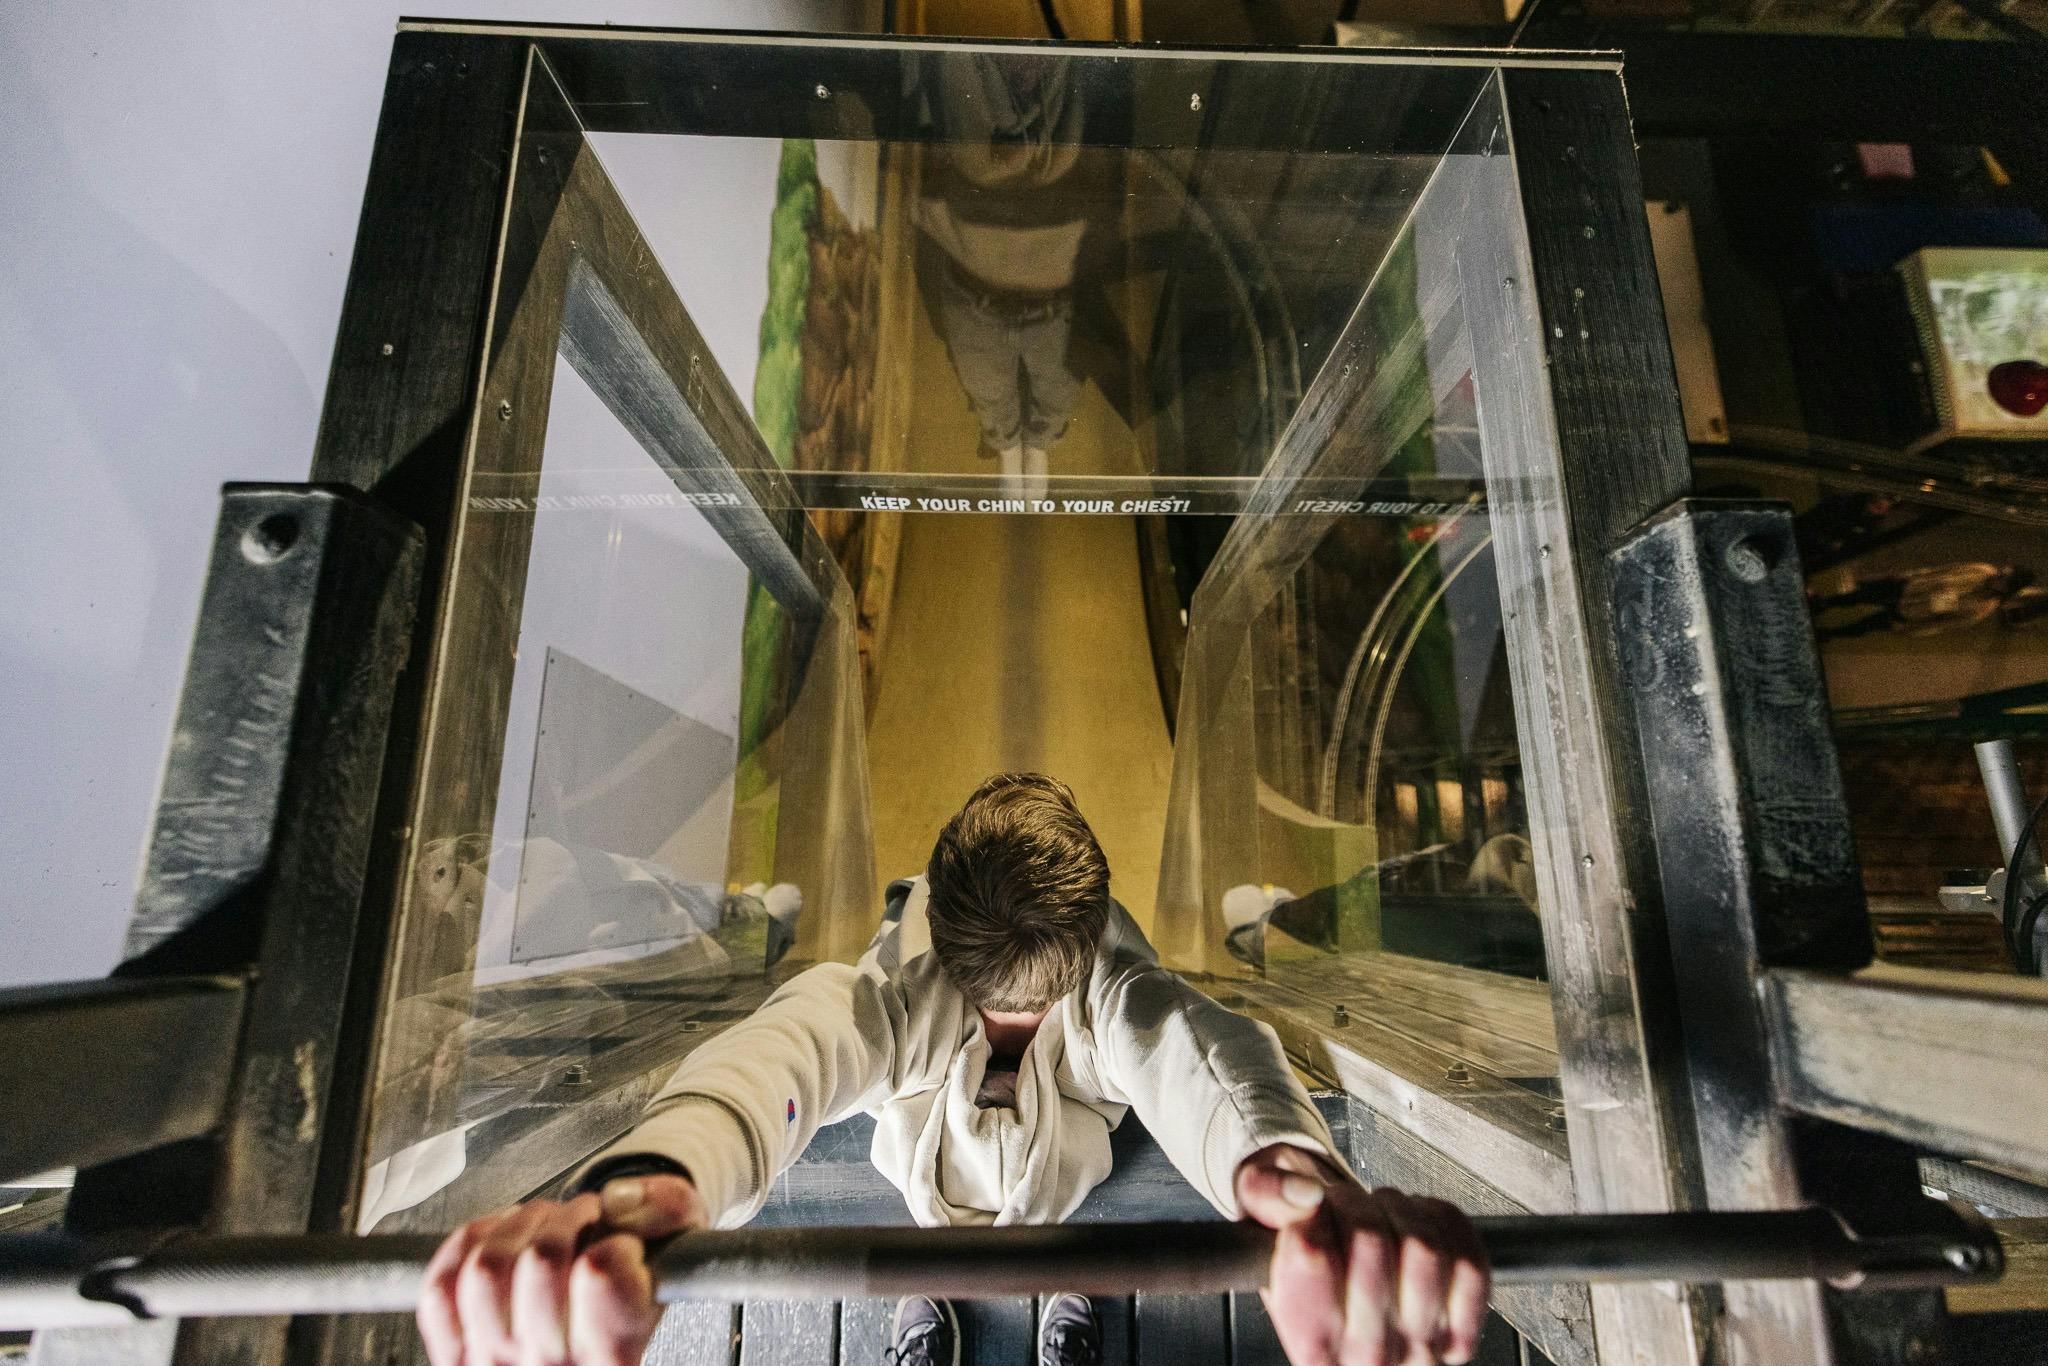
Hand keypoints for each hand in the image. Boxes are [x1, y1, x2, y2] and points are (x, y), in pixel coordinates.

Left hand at [418, 1173, 704, 1365]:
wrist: (601, 1327)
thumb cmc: (637, 1292)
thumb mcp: (682, 1248)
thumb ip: (670, 1210)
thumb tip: (618, 1201)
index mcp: (612, 1360)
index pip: (601, 1280)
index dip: (615, 1244)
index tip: (622, 1244)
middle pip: (542, 1261)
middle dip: (568, 1217)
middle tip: (585, 1218)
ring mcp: (492, 1363)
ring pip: (486, 1268)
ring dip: (519, 1224)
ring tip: (544, 1223)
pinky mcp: (453, 1354)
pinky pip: (441, 1289)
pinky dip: (468, 1246)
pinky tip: (499, 1238)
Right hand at [1236, 1144, 1488, 1365]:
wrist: (1344, 1281)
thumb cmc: (1301, 1249)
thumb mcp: (1259, 1215)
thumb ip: (1265, 1194)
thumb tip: (1306, 1195)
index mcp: (1309, 1346)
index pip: (1313, 1257)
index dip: (1311, 1212)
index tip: (1307, 1209)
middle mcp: (1366, 1361)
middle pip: (1370, 1242)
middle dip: (1351, 1202)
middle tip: (1339, 1202)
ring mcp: (1420, 1350)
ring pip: (1422, 1246)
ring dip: (1397, 1208)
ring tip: (1376, 1211)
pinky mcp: (1461, 1333)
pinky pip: (1468, 1260)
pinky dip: (1443, 1222)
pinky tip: (1417, 1221)